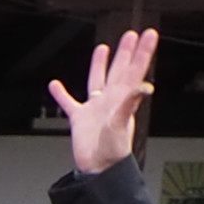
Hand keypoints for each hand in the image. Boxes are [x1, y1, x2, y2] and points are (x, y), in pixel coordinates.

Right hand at [49, 28, 156, 178]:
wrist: (97, 169)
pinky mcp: (79, 119)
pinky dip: (61, 94)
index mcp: (122, 98)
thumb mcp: (122, 124)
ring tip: (103, 48)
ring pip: (98, 80)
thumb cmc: (112, 150)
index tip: (149, 34)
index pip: (135, 69)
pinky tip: (55, 85)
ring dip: (100, 65)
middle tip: (132, 34)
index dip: (143, 52)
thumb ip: (130, 103)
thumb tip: (145, 86)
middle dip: (126, 52)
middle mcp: (111, 100)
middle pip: (119, 70)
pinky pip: (69, 103)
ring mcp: (95, 108)